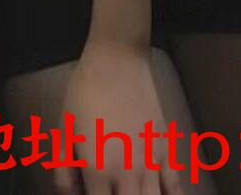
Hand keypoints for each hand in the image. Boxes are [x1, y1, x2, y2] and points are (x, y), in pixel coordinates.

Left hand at [53, 43, 186, 194]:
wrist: (117, 60)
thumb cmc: (86, 91)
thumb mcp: (64, 131)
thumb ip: (64, 171)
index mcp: (98, 170)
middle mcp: (127, 172)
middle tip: (113, 194)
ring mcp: (151, 161)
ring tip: (134, 194)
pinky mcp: (166, 148)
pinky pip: (175, 187)